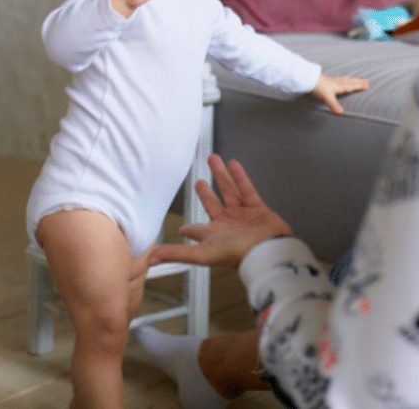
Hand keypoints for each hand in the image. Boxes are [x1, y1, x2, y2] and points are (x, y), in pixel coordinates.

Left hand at [149, 154, 292, 267]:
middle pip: (213, 204)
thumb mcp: (202, 252)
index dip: (188, 229)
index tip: (182, 227)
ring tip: (213, 159)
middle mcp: (227, 225)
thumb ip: (177, 252)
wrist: (268, 250)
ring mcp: (243, 216)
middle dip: (205, 192)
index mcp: (213, 236)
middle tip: (199, 181)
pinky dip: (241, 177)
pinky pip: (248, 189)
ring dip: (221, 175)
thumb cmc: (236, 253)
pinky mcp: (259, 209)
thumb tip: (150, 260)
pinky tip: (233, 164)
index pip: (196, 230)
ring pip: (229, 192)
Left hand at [311, 73, 368, 114]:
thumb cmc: (318, 87)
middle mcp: (337, 82)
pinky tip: (339, 79)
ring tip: (354, 78)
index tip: (367, 85)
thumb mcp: (327, 97)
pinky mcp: (326, 80)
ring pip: (344, 79)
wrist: (308, 79)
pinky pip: (338, 79)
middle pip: (350, 81)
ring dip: (351, 79)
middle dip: (358, 81)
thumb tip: (340, 113)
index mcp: (339, 86)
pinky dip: (342, 79)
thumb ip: (334, 105)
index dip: (359, 86)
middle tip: (366, 80)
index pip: (351, 86)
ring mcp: (331, 80)